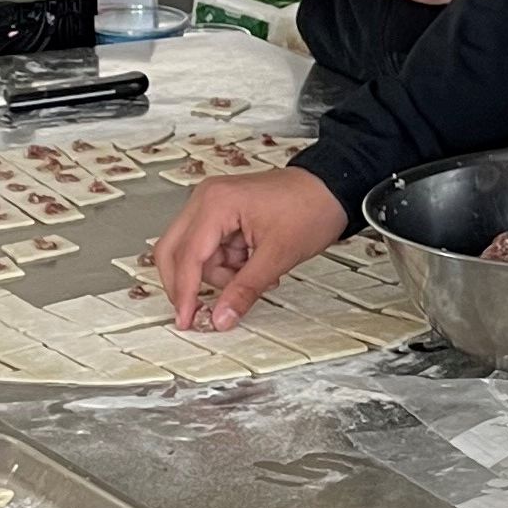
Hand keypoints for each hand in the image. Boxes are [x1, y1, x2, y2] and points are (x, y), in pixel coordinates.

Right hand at [150, 167, 346, 330]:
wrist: (333, 188)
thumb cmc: (312, 208)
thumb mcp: (279, 255)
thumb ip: (245, 289)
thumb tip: (221, 317)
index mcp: (215, 204)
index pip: (187, 256)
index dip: (185, 293)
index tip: (187, 319)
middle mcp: (206, 199)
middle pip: (174, 251)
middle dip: (188, 283)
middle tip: (201, 310)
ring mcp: (212, 203)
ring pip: (193, 253)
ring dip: (218, 274)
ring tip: (255, 274)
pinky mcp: (223, 211)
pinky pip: (210, 247)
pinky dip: (227, 263)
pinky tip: (253, 264)